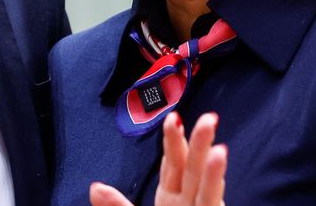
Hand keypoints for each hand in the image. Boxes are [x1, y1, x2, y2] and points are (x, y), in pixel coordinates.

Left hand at [89, 112, 226, 205]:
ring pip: (209, 189)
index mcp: (173, 199)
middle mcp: (191, 204)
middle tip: (209, 118)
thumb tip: (94, 187)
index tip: (173, 118)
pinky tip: (221, 173)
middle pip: (194, 170)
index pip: (174, 165)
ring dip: (214, 170)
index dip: (174, 143)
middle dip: (200, 145)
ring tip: (219, 147)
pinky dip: (216, 187)